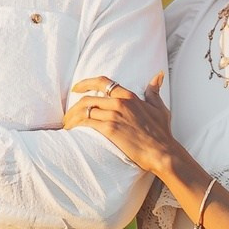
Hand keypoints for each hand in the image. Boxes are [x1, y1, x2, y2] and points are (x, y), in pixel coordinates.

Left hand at [62, 75, 176, 173]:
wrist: (162, 152)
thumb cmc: (162, 133)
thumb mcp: (160, 108)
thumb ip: (154, 92)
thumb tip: (158, 75)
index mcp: (129, 96)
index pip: (103, 82)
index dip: (86, 83)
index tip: (76, 88)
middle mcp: (120, 103)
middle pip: (88, 99)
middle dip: (73, 107)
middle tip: (67, 116)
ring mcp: (114, 115)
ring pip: (84, 110)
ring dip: (72, 118)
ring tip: (67, 126)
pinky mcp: (110, 129)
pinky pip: (86, 122)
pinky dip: (76, 126)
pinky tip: (72, 132)